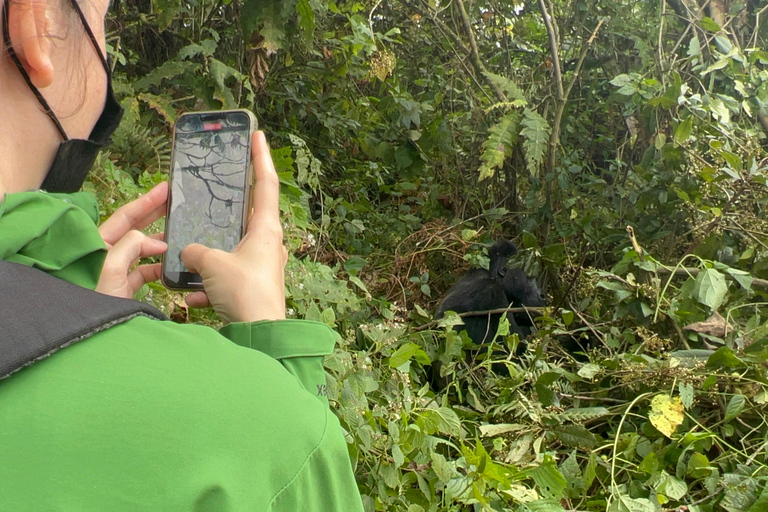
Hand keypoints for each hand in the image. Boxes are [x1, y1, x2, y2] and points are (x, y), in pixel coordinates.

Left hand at [96, 182, 168, 298]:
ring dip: (160, 242)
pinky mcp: (124, 286)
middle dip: (155, 213)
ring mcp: (116, 269)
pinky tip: (170, 266)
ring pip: (142, 249)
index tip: (165, 188)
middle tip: (174, 200)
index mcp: (98, 242)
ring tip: (178, 233)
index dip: (147, 201)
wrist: (87, 332)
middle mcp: (107, 253)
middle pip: (135, 227)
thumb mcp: (110, 266)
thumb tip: (153, 240)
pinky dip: (159, 268)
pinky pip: (145, 271)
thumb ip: (131, 245)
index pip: (126, 216)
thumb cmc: (91, 298)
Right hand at [182, 131, 287, 322]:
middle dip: (227, 211)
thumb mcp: (212, 263)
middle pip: (247, 218)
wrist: (259, 334)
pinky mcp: (253, 288)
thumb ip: (196, 251)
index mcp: (266, 230)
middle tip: (214, 197)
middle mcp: (269, 245)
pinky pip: (227, 280)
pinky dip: (210, 287)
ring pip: (232, 252)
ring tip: (192, 265)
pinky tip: (194, 298)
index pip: (266, 183)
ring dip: (211, 259)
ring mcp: (263, 267)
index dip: (261, 157)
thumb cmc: (244, 292)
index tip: (258, 134)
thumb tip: (191, 252)